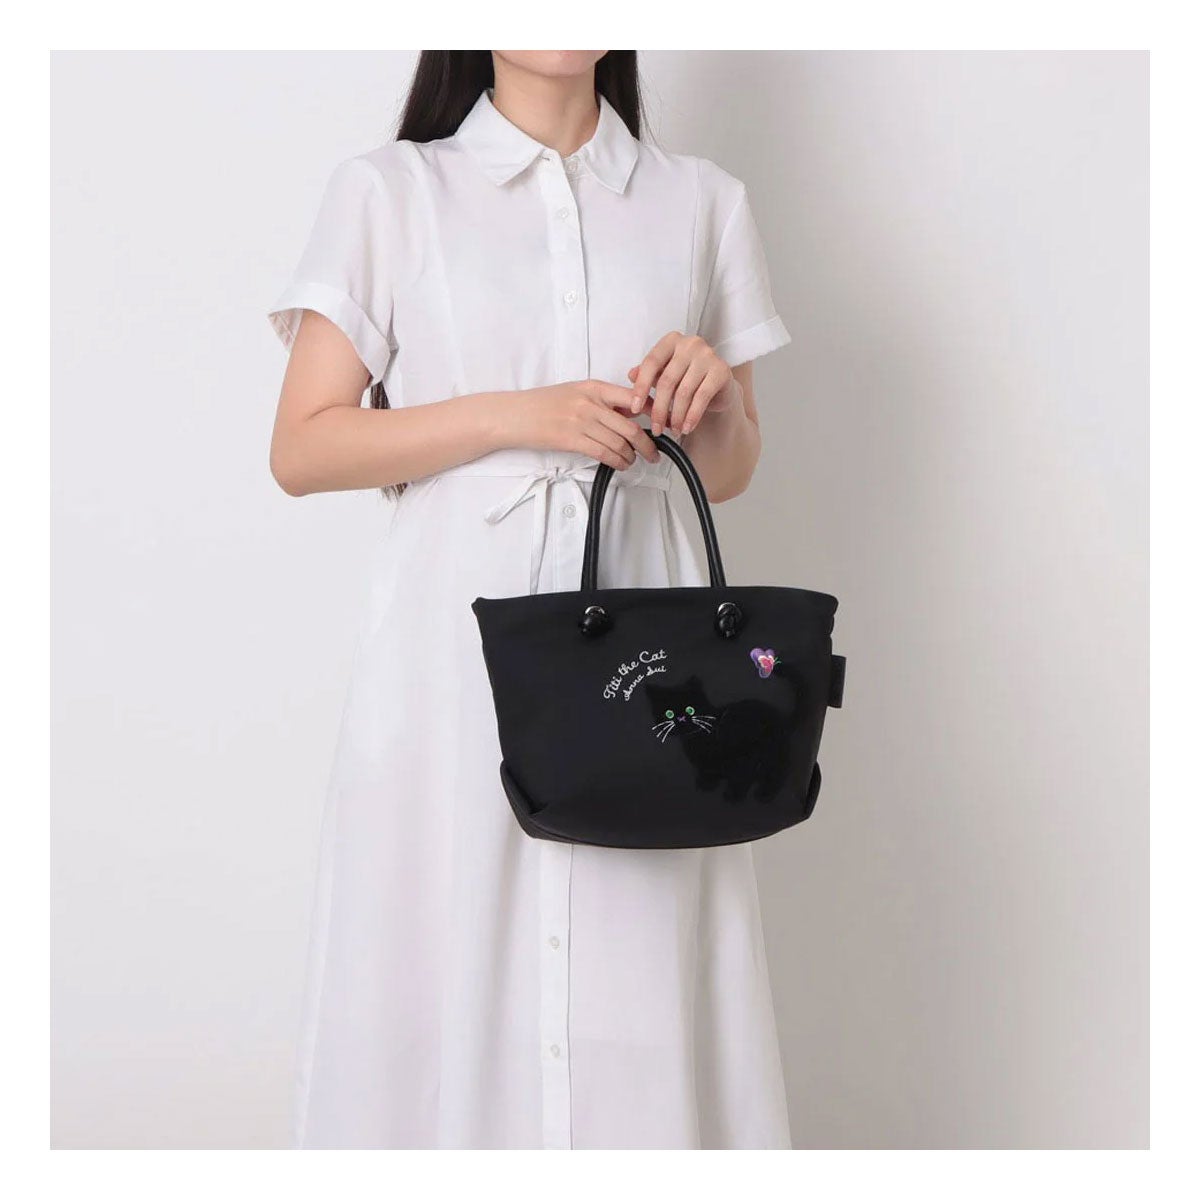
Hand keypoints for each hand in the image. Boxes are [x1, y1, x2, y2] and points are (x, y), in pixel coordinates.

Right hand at [498, 379, 659, 469]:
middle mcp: (590, 402)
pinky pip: (604, 453)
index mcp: (593, 387)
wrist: (514, 415)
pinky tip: (621, 465)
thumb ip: (602, 400)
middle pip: (631, 426)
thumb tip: (630, 412)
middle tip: (655, 454)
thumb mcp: (576, 392)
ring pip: (619, 443)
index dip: (652, 412)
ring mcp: (581, 421)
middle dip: (648, 444)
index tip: (661, 424)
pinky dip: (618, 462)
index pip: (633, 397)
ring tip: (634, 461)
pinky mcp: (572, 440)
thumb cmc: (543, 404)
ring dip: (632, 457)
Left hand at [627, 332, 736, 436]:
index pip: (651, 362)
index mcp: (671, 341)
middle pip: (667, 381)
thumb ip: (647, 374)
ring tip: (673, 431)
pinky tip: (687, 428)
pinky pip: (702, 397)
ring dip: (676, 416)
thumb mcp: (664, 375)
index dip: (641, 387)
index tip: (634, 409)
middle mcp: (690, 343)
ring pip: (684, 392)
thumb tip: (631, 375)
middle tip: (656, 428)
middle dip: (659, 409)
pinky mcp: (721, 370)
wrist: (719, 388)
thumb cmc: (686, 379)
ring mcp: (708, 355)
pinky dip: (692, 416)